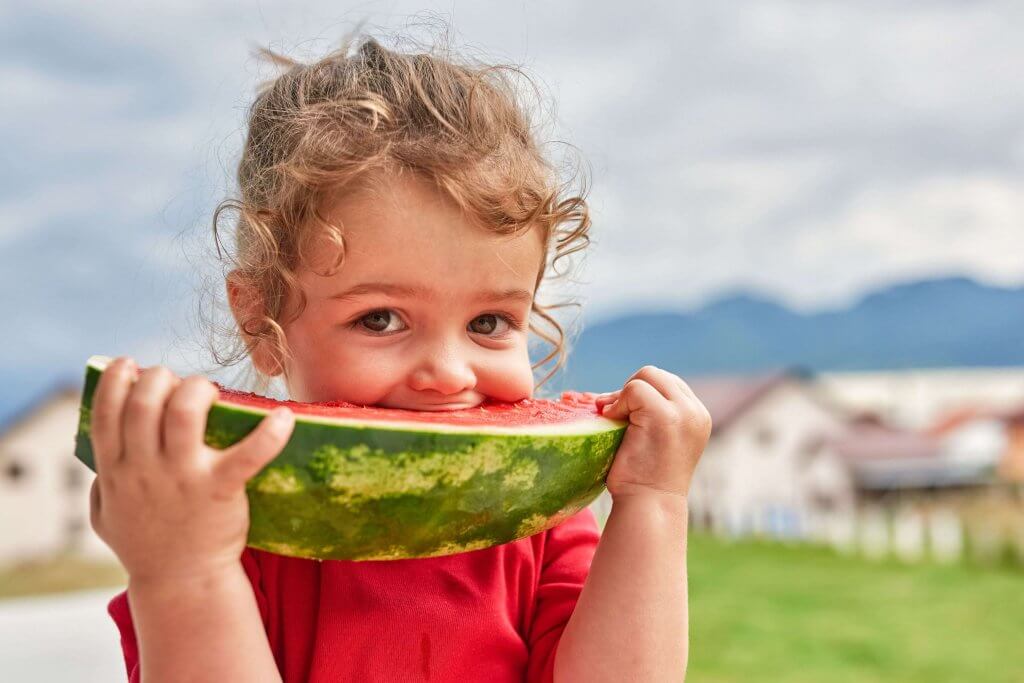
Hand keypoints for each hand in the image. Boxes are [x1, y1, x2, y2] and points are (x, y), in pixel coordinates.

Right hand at [88, 357, 294, 582]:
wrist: (182, 583)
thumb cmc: (146, 546)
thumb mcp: (105, 516)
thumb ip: (100, 483)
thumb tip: (101, 455)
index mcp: (115, 471)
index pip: (105, 412)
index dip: (116, 380)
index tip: (130, 364)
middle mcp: (144, 470)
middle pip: (144, 403)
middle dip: (160, 377)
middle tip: (178, 382)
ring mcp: (181, 480)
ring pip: (183, 414)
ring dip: (197, 390)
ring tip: (208, 392)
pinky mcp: (219, 491)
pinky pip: (247, 455)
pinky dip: (269, 434)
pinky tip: (284, 418)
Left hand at [595, 366, 711, 500]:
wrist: (648, 506)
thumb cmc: (643, 479)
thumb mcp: (656, 440)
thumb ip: (651, 414)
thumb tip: (612, 393)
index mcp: (697, 416)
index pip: (666, 383)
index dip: (640, 393)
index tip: (623, 414)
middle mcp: (695, 412)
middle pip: (655, 374)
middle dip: (630, 390)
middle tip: (613, 414)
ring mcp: (683, 413)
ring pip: (645, 376)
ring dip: (623, 396)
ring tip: (614, 419)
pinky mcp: (664, 416)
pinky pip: (634, 389)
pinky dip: (618, 402)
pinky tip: (613, 422)